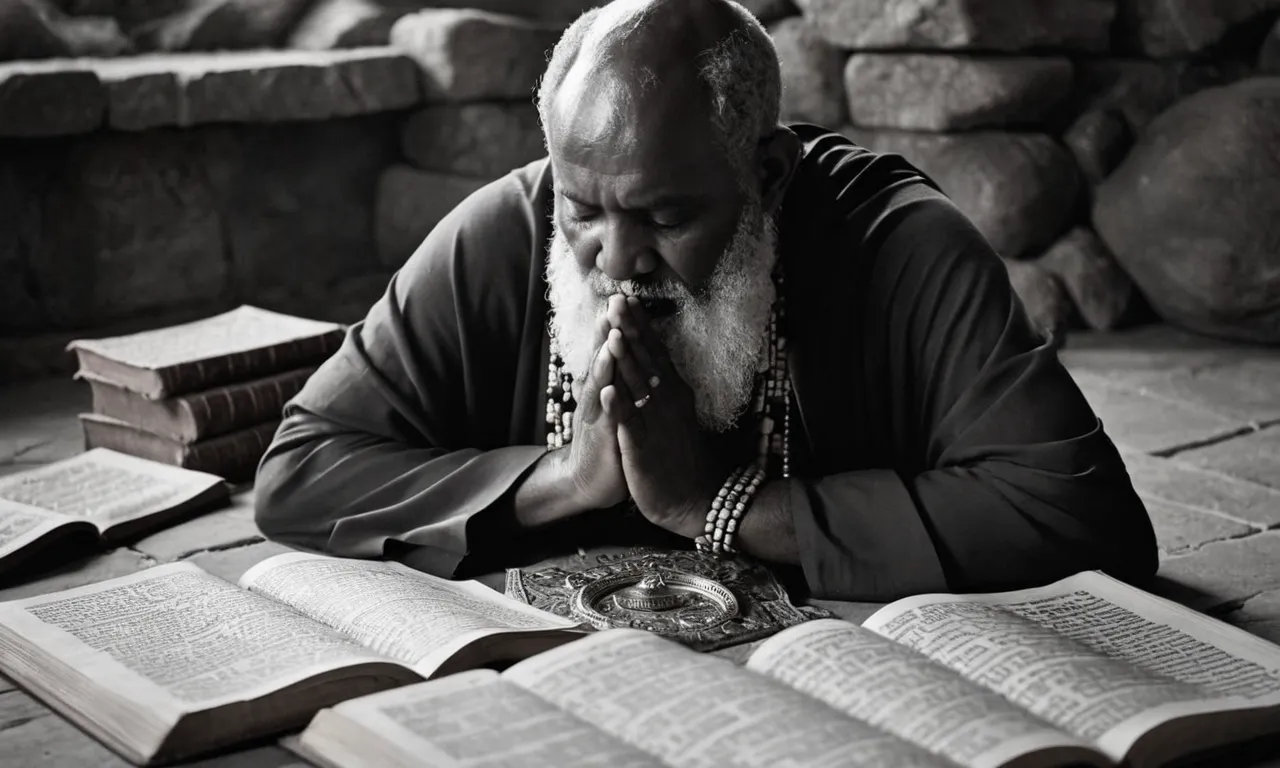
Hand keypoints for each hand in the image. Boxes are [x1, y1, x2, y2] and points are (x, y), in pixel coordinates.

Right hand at [562, 315, 629, 510]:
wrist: (586, 480)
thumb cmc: (606, 440)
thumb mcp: (615, 404)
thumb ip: (619, 378)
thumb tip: (625, 351)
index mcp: (606, 385)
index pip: (613, 349)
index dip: (621, 324)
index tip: (629, 297)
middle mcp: (598, 394)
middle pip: (604, 356)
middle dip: (611, 329)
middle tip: (616, 301)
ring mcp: (597, 414)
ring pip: (601, 381)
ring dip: (605, 356)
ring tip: (611, 332)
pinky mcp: (600, 437)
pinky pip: (604, 416)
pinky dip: (605, 400)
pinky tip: (607, 386)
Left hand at [599, 295, 730, 538]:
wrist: (696, 498)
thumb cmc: (681, 455)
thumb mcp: (677, 413)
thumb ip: (666, 386)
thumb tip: (658, 359)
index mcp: (673, 391)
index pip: (655, 350)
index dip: (640, 325)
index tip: (627, 298)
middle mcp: (666, 401)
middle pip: (646, 359)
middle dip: (630, 330)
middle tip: (616, 301)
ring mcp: (655, 423)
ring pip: (638, 386)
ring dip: (625, 359)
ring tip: (613, 333)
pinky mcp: (643, 448)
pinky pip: (630, 424)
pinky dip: (619, 407)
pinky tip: (608, 390)